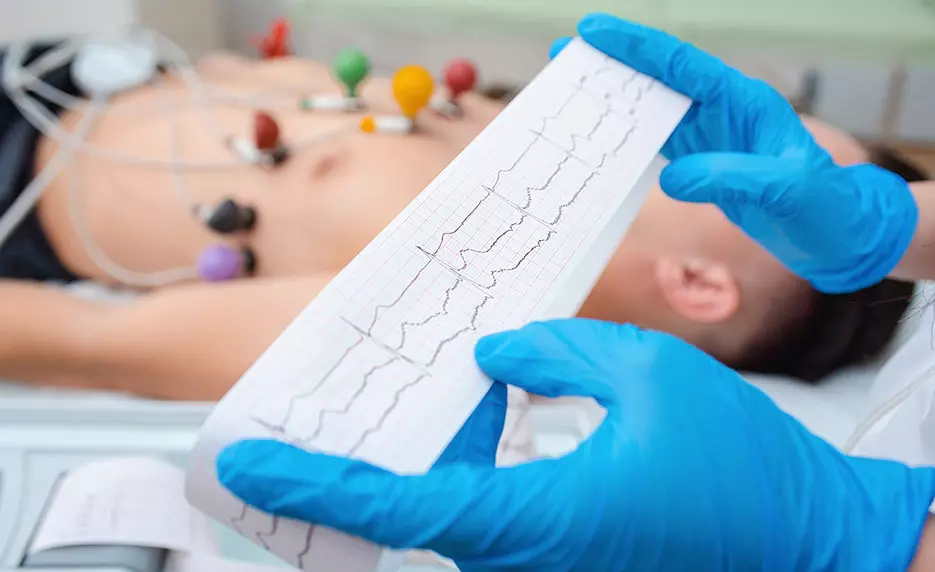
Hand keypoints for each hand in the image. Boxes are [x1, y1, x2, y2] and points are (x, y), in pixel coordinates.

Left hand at [217, 319, 934, 571]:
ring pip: (447, 519)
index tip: (248, 463)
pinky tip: (464, 422)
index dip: (313, 482)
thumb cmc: (739, 468)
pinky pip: (488, 521)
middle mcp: (526, 560)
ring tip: (377, 405)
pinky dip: (458, 475)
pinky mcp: (565, 559)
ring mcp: (545, 566)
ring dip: (407, 468)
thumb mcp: (646, 374)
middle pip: (406, 518)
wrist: (809, 540)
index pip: (396, 506)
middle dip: (346, 473)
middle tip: (298, 422)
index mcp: (535, 521)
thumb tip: (496, 355)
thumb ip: (556, 351)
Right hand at [553, 14, 917, 293]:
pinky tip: (602, 136)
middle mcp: (724, 111)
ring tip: (573, 91)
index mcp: (743, 102)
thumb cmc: (821, 209)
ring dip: (615, 98)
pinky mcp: (704, 160)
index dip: (637, 47)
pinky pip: (658, 140)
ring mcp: (712, 134)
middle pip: (660, 77)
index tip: (594, 31)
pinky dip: (628, 135)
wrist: (836, 236)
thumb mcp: (784, 191)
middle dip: (613, 64)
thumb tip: (674, 177)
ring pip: (654, 106)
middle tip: (566, 55)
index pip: (682, 65)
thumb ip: (731, 178)